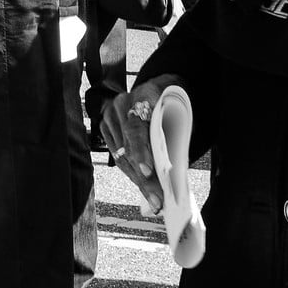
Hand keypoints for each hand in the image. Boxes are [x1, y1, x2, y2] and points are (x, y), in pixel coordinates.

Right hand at [101, 75, 181, 212]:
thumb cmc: (174, 103)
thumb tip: (175, 174)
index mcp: (144, 94)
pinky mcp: (106, 126)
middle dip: (144, 177)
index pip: (136, 127)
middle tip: (158, 199)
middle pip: (128, 146)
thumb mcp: (180, 112)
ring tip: (154, 200)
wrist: (160, 87)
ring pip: (121, 155)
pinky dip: (132, 172)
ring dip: (138, 180)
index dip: (141, 151)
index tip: (148, 171)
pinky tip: (143, 187)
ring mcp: (111, 115)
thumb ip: (175, 135)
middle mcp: (122, 103)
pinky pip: (117, 155)